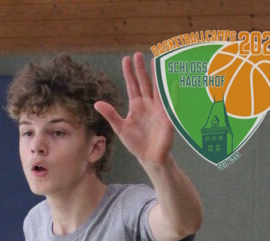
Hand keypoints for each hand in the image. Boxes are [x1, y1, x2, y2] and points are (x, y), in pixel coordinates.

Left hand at [94, 53, 173, 167]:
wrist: (150, 157)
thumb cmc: (136, 143)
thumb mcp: (120, 128)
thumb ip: (111, 115)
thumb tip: (97, 104)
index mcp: (136, 105)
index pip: (132, 85)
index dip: (129, 72)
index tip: (126, 59)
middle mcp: (148, 104)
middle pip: (144, 82)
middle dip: (141, 69)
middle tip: (137, 54)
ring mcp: (158, 108)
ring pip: (157, 87)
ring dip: (157, 74)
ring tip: (156, 59)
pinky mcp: (167, 116)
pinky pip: (170, 102)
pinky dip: (172, 93)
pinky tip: (173, 82)